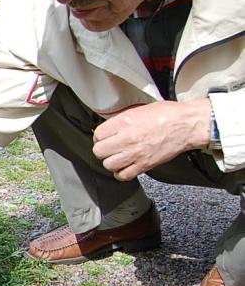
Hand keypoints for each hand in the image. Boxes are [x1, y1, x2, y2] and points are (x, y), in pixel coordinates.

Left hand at [92, 99, 210, 180]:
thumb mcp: (138, 110)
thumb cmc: (167, 115)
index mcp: (124, 122)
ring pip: (108, 165)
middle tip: (110, 148)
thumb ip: (120, 120)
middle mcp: (127, 138)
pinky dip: (121, 173)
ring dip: (111, 162)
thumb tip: (108, 128)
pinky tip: (125, 166)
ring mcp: (135, 153)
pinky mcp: (144, 165)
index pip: (97, 134)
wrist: (187, 125)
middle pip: (99, 151)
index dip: (100, 137)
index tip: (105, 137)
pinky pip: (123, 175)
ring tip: (117, 157)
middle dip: (103, 150)